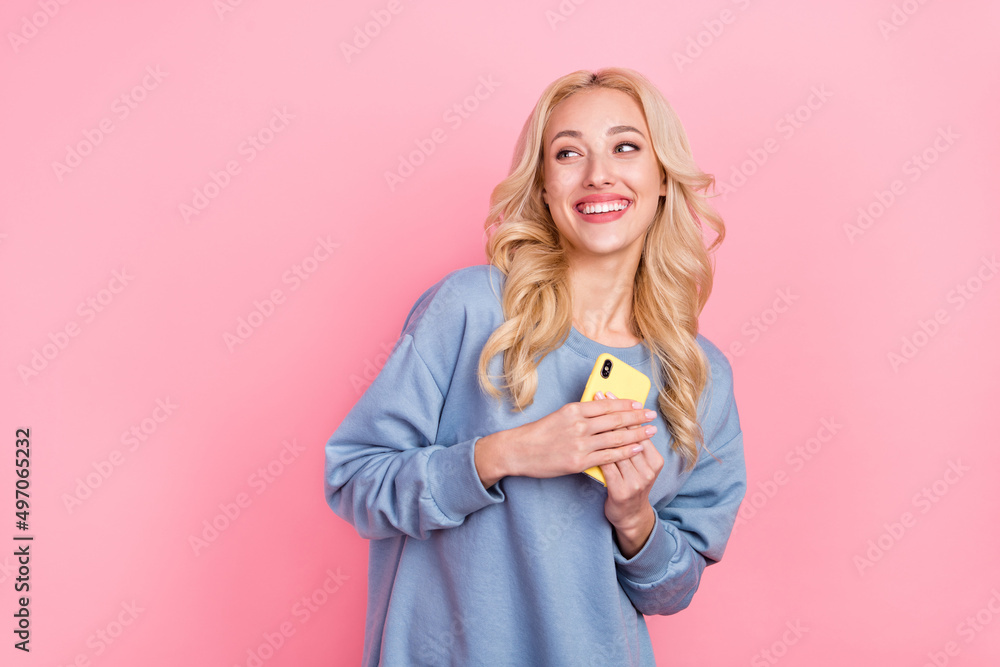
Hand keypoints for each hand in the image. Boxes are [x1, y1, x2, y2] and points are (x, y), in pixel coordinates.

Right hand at [476, 397, 657, 484]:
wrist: (518, 451)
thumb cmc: (538, 433)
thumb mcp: (560, 416)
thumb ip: (581, 414)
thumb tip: (604, 410)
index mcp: (574, 410)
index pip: (607, 405)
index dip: (626, 404)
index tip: (639, 403)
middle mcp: (579, 425)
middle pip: (615, 420)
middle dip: (637, 417)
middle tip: (652, 415)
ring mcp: (580, 444)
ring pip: (616, 438)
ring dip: (636, 434)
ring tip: (650, 432)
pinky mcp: (579, 461)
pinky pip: (608, 456)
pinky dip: (625, 452)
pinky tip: (636, 449)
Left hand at [595, 391, 663, 557]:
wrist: (629, 516)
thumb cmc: (630, 484)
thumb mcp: (638, 465)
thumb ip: (632, 445)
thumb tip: (619, 414)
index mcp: (654, 460)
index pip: (637, 429)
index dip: (623, 408)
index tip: (611, 392)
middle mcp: (647, 470)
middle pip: (627, 435)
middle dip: (611, 411)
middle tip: (599, 393)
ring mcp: (635, 481)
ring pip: (616, 448)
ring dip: (601, 426)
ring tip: (589, 411)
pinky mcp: (620, 490)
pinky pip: (606, 465)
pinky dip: (596, 449)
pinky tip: (586, 436)